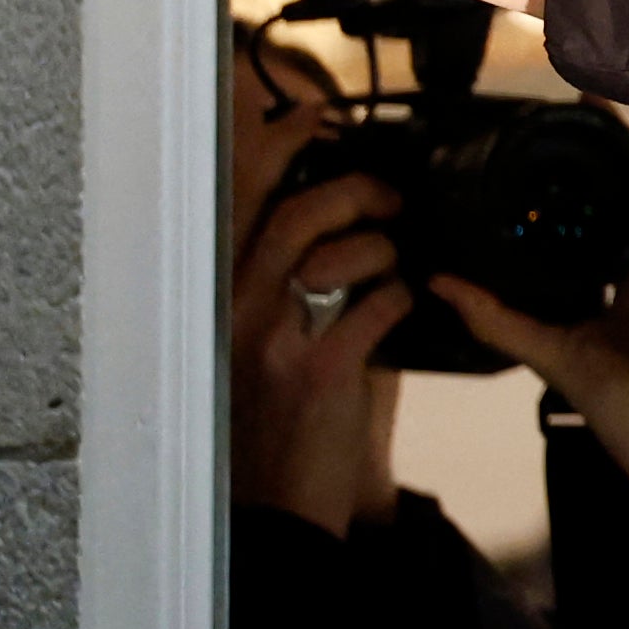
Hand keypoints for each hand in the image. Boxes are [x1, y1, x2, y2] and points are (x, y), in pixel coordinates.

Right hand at [228, 166, 407, 532]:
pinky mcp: (319, 373)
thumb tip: (331, 233)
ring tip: (402, 262)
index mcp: (218, 296)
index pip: (241, 199)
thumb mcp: (255, 347)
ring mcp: (275, 340)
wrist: (271, 514)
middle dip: (355, 188)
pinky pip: (376, 307)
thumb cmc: (269, 429)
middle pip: (297, 212)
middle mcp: (236, 309)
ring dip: (385, 247)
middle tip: (392, 196)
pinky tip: (411, 307)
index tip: (313, 113)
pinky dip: (404, 298)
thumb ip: (280, 288)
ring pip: (337, 251)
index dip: (278, 146)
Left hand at [433, 119, 628, 571]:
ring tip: (610, 97)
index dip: (570, 192)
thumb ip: (495, 317)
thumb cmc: (625, 411)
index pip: (591, 229)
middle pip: (622, 200)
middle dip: (600, 156)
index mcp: (621, 293)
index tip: (541, 153)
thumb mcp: (548, 351)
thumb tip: (438, 284)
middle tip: (572, 106)